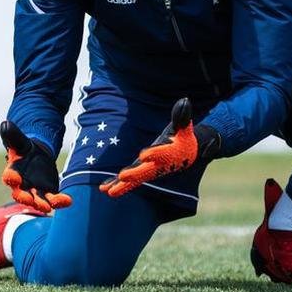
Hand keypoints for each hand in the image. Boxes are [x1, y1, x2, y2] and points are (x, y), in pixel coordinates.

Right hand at [0, 120, 72, 212]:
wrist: (37, 155)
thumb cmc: (24, 148)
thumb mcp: (20, 140)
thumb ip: (13, 134)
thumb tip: (5, 123)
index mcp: (13, 171)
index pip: (9, 176)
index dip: (11, 178)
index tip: (13, 178)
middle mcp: (22, 185)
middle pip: (21, 194)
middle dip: (24, 198)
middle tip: (29, 200)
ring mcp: (35, 191)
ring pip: (37, 200)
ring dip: (42, 204)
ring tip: (48, 207)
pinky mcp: (48, 193)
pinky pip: (53, 199)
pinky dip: (59, 201)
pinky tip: (68, 201)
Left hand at [99, 98, 221, 197]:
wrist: (186, 154)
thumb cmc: (184, 137)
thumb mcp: (184, 127)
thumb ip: (183, 116)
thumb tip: (184, 101)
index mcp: (169, 154)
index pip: (161, 154)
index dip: (153, 154)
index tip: (144, 154)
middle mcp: (158, 165)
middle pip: (145, 171)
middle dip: (134, 174)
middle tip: (123, 177)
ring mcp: (149, 170)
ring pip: (135, 179)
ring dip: (121, 185)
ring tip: (107, 190)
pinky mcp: (143, 171)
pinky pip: (130, 180)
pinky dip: (118, 184)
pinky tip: (104, 188)